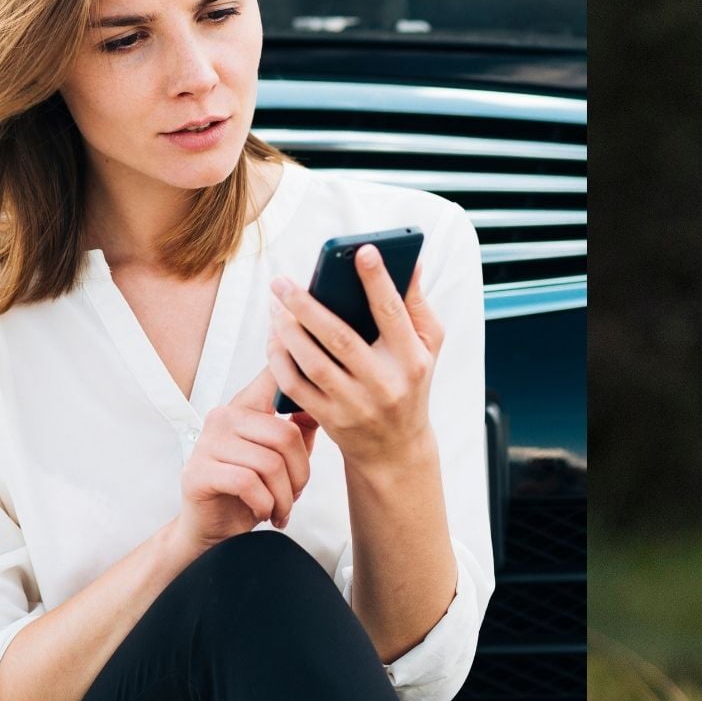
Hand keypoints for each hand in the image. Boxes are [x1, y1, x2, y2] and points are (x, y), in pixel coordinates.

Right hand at [170, 366, 319, 558]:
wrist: (212, 531)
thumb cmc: (248, 493)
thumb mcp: (280, 458)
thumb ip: (299, 429)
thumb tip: (319, 406)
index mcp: (245, 407)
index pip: (273, 376)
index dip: (298, 380)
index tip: (313, 403)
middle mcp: (224, 417)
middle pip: (285, 435)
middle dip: (300, 474)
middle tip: (294, 495)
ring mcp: (207, 443)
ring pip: (270, 464)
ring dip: (283, 497)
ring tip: (280, 508)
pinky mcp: (198, 472)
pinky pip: (248, 483)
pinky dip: (264, 504)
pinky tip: (262, 511)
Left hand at [265, 244, 443, 473]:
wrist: (396, 450)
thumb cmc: (411, 384)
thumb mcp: (428, 347)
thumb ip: (416, 305)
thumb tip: (411, 263)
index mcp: (412, 359)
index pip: (393, 314)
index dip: (378, 281)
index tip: (362, 250)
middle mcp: (384, 383)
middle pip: (341, 338)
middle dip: (307, 306)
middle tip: (282, 281)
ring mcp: (355, 405)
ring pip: (313, 362)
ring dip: (288, 331)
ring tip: (275, 305)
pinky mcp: (330, 420)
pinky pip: (296, 386)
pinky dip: (280, 360)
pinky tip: (274, 337)